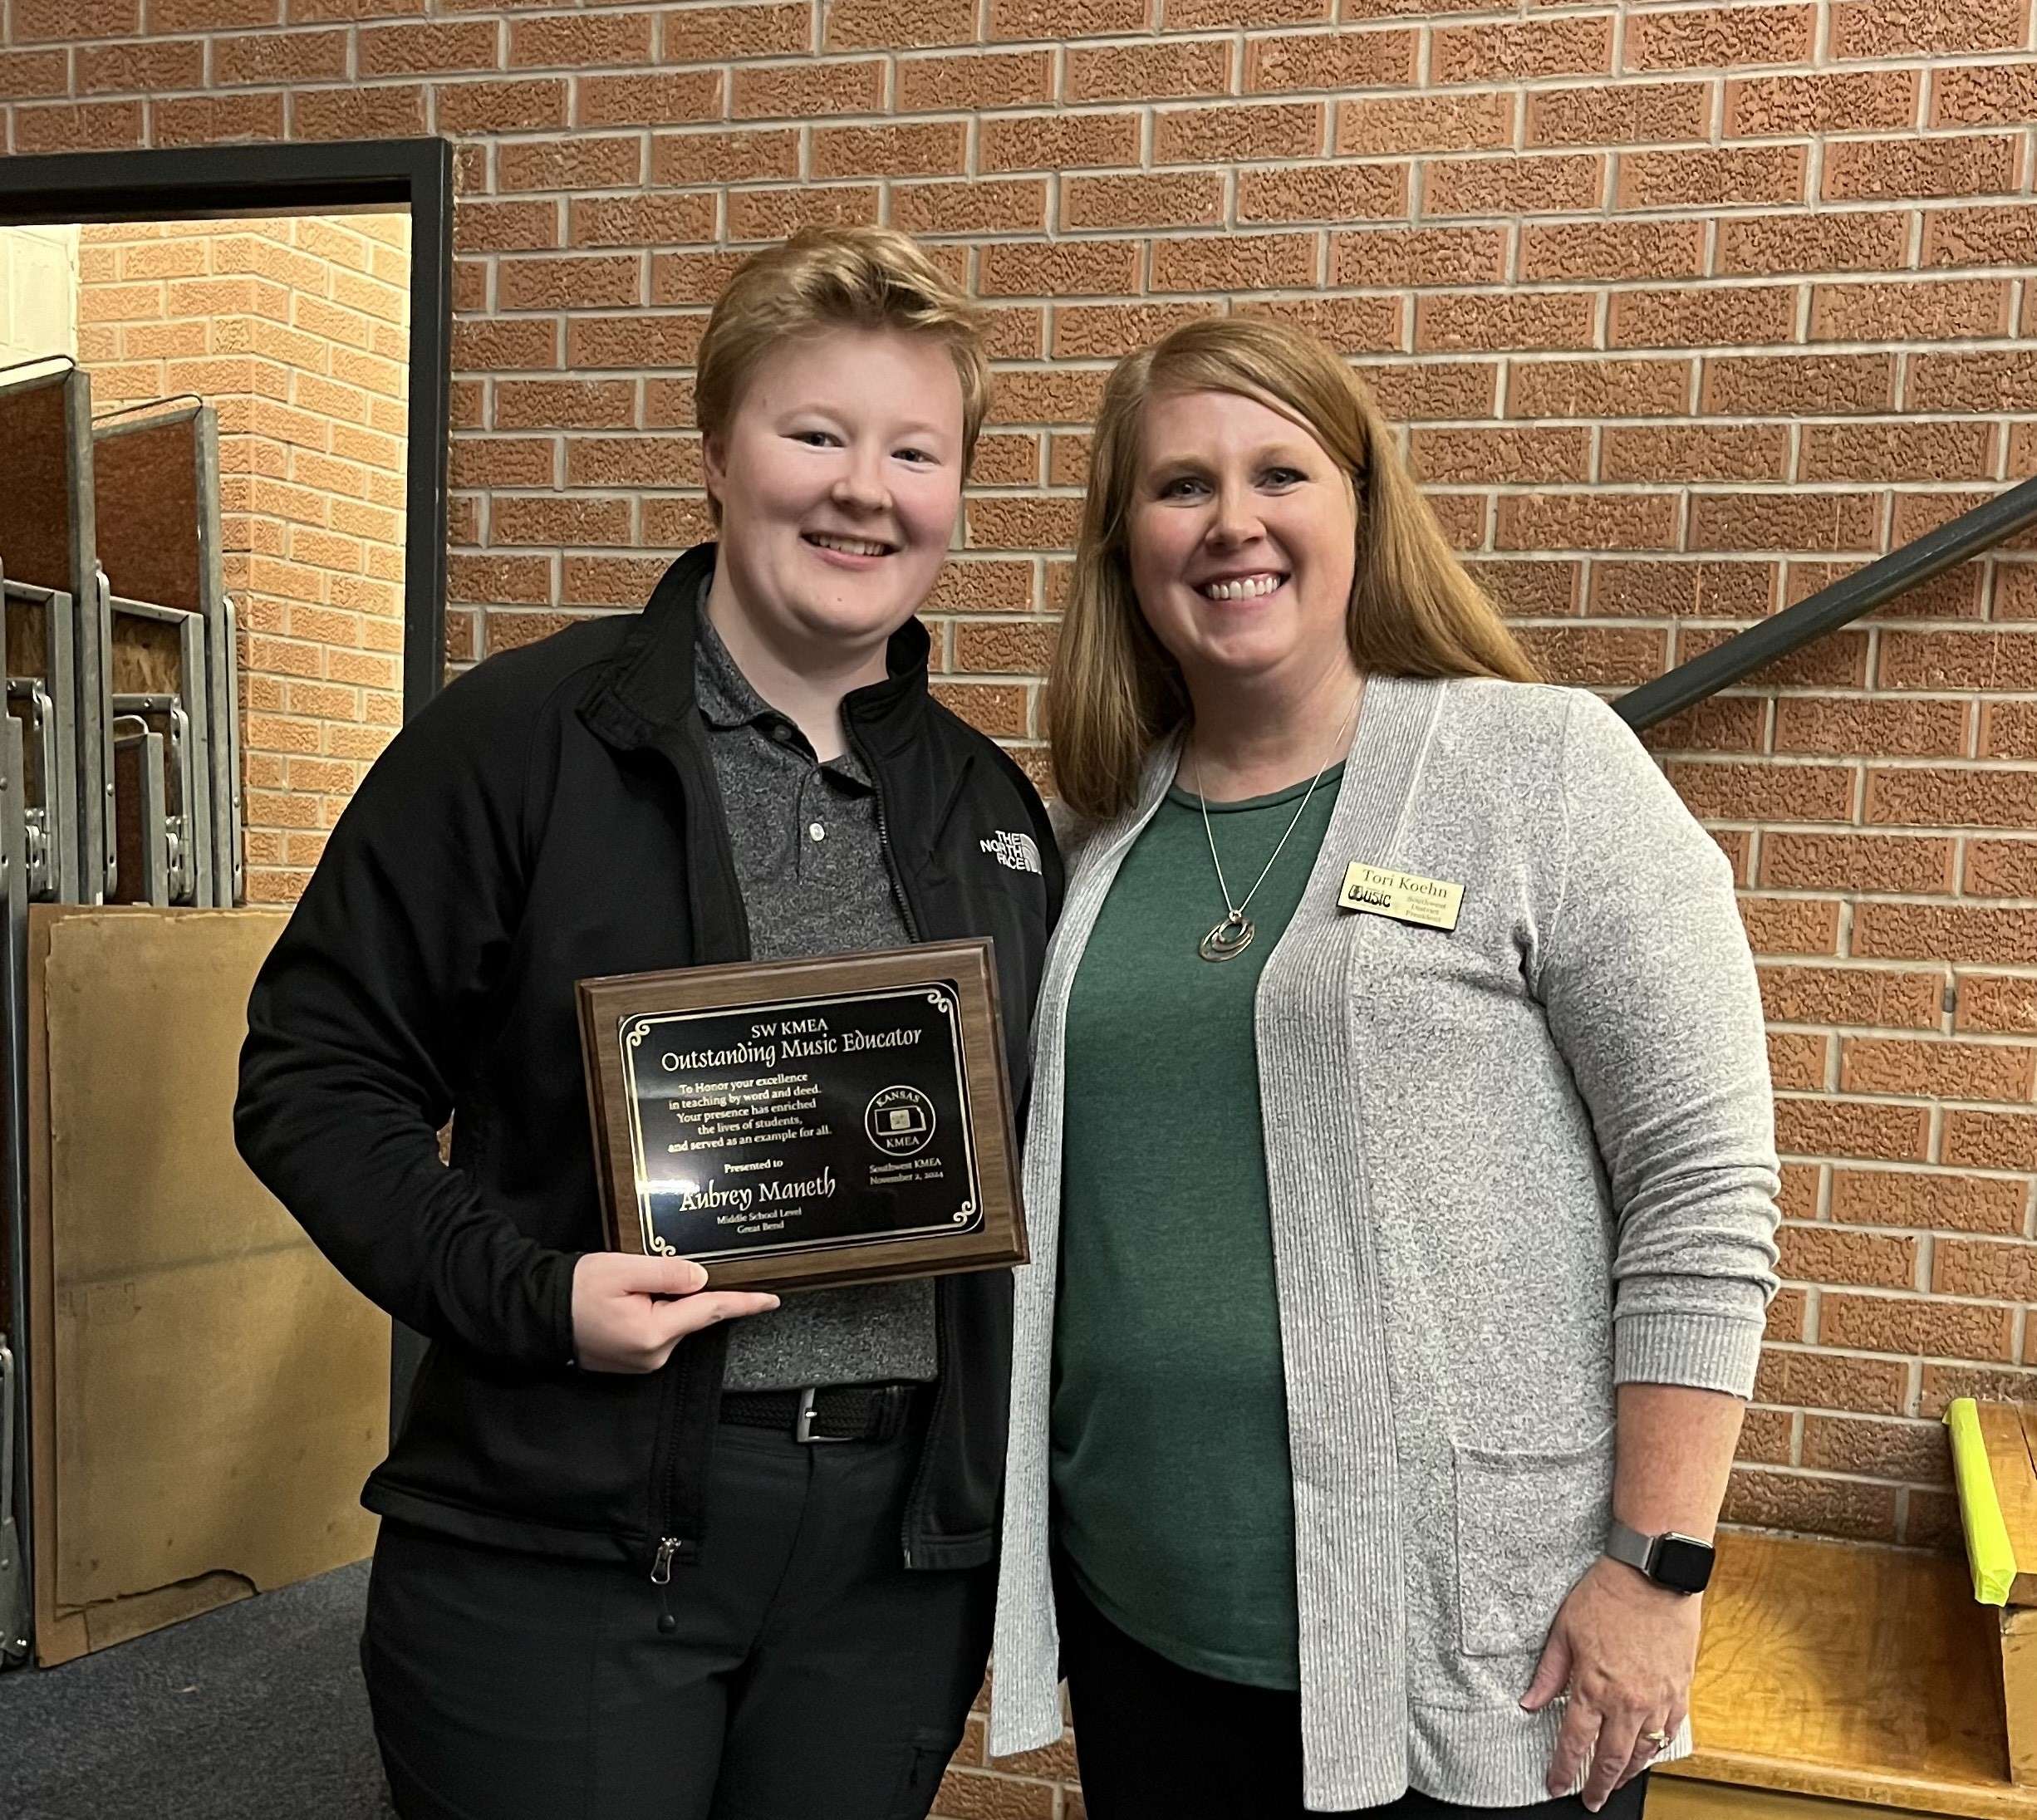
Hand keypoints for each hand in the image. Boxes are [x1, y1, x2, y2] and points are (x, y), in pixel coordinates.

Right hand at [570, 1253, 777, 1373]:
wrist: (538, 1314)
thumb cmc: (576, 1289)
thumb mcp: (623, 1269)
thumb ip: (667, 1273)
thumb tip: (701, 1278)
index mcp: (654, 1333)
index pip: (710, 1311)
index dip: (743, 1303)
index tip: (772, 1300)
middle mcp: (654, 1355)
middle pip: (691, 1315)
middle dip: (687, 1291)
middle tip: (652, 1271)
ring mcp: (644, 1362)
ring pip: (674, 1322)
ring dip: (667, 1302)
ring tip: (631, 1285)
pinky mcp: (634, 1361)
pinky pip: (658, 1331)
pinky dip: (656, 1313)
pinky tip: (631, 1300)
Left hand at [1520, 1554, 1699, 1810]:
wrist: (1652, 1576)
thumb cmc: (1607, 1596)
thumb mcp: (1564, 1629)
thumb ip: (1548, 1672)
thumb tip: (1529, 1702)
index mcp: (1592, 1686)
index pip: (1574, 1742)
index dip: (1563, 1769)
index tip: (1556, 1785)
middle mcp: (1625, 1701)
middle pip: (1610, 1759)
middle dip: (1597, 1785)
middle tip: (1590, 1800)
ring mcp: (1656, 1699)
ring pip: (1642, 1752)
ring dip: (1628, 1774)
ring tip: (1616, 1784)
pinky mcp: (1678, 1691)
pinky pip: (1669, 1732)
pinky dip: (1657, 1749)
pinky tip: (1648, 1754)